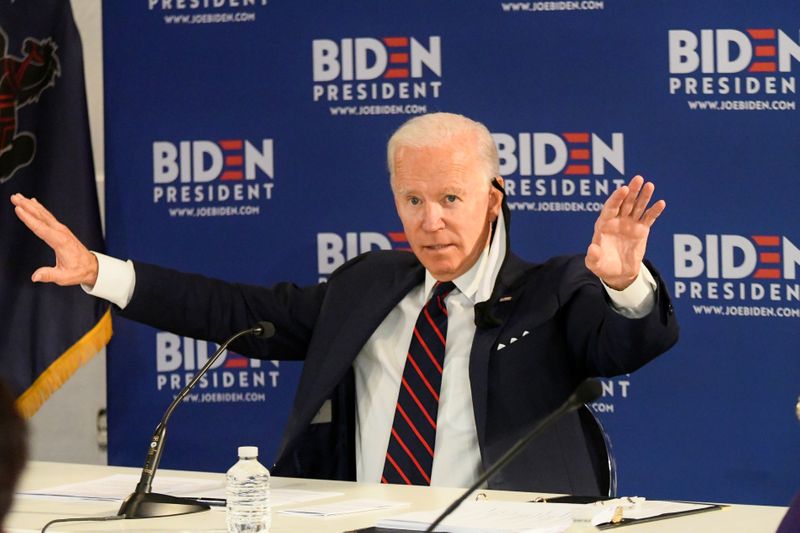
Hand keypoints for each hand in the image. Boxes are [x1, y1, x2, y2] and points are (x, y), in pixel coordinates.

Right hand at [10, 193, 98, 286]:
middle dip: (27, 206)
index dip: (29, 219)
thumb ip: (49, 275)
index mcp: (60, 242)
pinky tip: (33, 202)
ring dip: (31, 205)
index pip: (41, 228)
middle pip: (41, 217)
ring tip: (18, 197)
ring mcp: (61, 230)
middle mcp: (61, 233)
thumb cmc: (78, 271)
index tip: (19, 209)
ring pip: (44, 214)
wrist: (91, 266)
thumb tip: (35, 277)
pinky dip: (39, 208)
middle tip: (14, 197)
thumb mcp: (64, 277)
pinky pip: (48, 216)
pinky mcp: (61, 230)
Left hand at [585, 175, 665, 289]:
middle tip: (638, 179)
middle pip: (625, 203)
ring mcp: (630, 224)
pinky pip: (648, 218)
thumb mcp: (595, 264)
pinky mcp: (641, 230)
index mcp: (604, 224)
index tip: (623, 189)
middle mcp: (617, 221)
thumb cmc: (603, 266)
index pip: (610, 207)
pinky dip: (654, 211)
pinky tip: (661, 203)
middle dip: (631, 191)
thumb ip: (593, 256)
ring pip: (637, 207)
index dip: (616, 198)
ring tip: (650, 185)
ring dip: (643, 196)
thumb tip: (592, 248)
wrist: (618, 273)